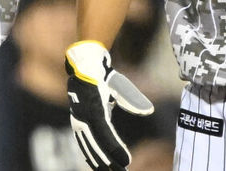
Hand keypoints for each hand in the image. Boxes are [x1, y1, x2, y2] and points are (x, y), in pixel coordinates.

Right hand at [66, 41, 153, 169]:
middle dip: (108, 162)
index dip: (115, 149)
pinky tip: (99, 166)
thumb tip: (149, 110)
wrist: (82, 65)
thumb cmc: (104, 75)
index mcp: (93, 107)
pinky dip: (90, 156)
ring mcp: (77, 121)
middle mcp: (82, 116)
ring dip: (99, 163)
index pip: (105, 134)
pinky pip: (83, 144)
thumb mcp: (119, 83)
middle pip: (95, 145)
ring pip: (88, 147)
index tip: (126, 162)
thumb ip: (133, 97)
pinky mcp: (77, 123)